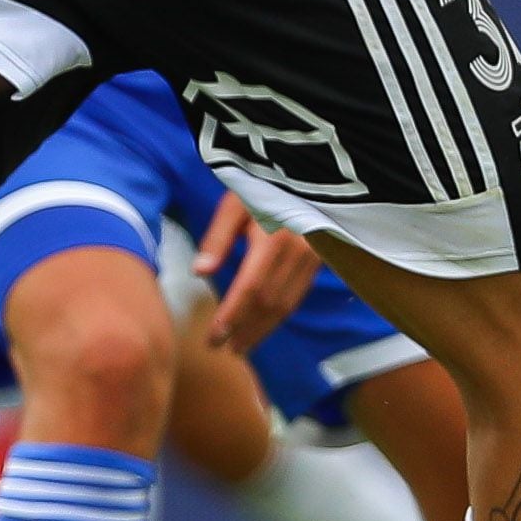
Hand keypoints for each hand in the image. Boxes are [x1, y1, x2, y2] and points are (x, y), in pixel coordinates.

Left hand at [195, 194, 321, 352]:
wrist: (307, 171)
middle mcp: (299, 252)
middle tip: (223, 348)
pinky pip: (299, 295)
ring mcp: (314, 257)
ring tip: (241, 345)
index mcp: (274, 238)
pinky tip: (263, 324)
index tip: (214, 337)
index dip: (232, 316)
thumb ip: (218, 238)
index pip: (250, 288)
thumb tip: (199, 272)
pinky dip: (279, 315)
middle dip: (246, 329)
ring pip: (287, 304)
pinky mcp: (321, 259)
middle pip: (270, 303)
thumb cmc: (261, 183)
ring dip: (263, 329)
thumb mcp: (235, 202)